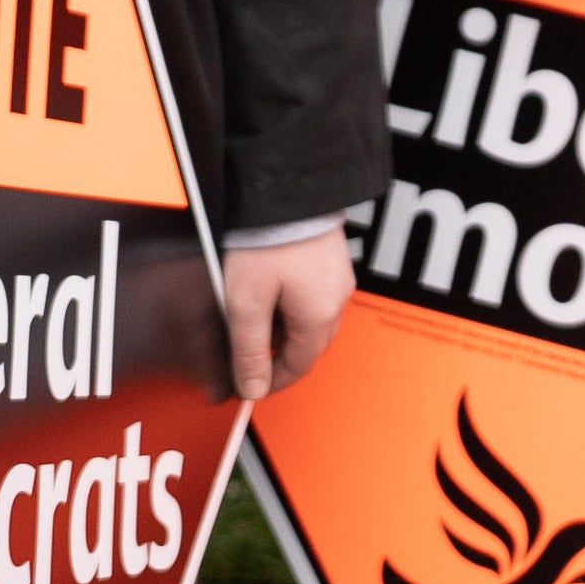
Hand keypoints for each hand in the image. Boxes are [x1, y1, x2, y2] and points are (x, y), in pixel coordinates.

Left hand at [221, 235, 353, 399]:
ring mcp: (337, 281)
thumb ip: (249, 350)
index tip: (248, 386)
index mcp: (319, 318)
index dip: (270, 381)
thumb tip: (253, 389)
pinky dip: (293, 309)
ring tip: (254, 323)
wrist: (287, 193)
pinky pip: (316, 299)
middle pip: (307, 347)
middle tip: (247, 359)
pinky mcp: (332, 262)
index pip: (297, 367)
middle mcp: (336, 302)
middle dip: (278, 358)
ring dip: (284, 332)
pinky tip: (271, 297)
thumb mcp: (246, 304)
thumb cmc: (268, 243)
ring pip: (312, 323)